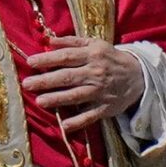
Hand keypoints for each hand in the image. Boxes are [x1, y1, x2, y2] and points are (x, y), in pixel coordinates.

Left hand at [20, 35, 144, 135]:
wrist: (138, 76)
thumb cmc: (110, 58)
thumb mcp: (94, 44)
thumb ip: (71, 42)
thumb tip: (48, 40)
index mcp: (92, 55)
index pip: (66, 57)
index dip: (47, 59)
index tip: (30, 62)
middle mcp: (95, 73)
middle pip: (67, 77)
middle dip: (46, 81)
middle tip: (27, 84)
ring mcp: (100, 92)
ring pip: (76, 96)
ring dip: (57, 99)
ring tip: (40, 101)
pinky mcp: (105, 108)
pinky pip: (90, 116)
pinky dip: (78, 121)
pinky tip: (64, 125)